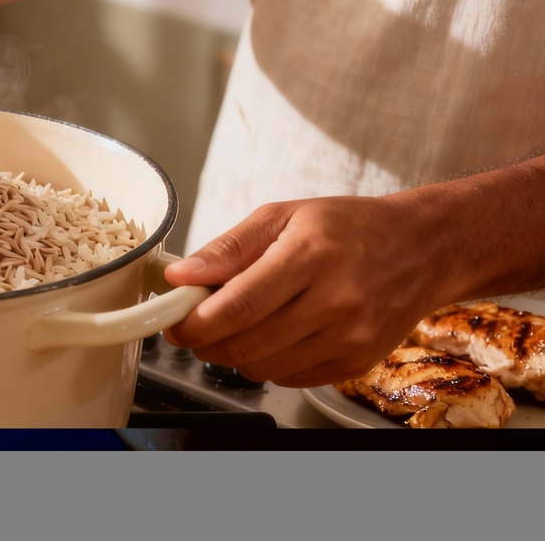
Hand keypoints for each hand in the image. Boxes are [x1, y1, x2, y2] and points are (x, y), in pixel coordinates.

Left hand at [160, 195, 454, 387]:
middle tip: (194, 325)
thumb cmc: (348, 227)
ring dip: (234, 354)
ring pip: (262, 368)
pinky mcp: (357, 362)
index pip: (236, 307)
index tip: (173, 322)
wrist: (423, 249)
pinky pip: (289, 378)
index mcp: (310, 256)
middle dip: (205, 342)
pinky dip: (268, 363)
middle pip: (245, 345)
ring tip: (238, 324)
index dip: (194, 323)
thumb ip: (228, 248)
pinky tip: (274, 334)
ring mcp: (350, 337)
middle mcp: (335, 301)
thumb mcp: (282, 216)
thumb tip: (180, 275)